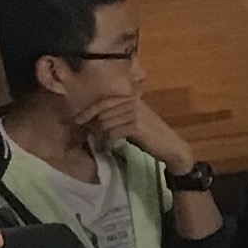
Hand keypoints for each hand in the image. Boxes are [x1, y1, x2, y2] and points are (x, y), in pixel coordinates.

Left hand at [74, 89, 196, 176]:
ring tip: (100, 145)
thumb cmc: (151, 135)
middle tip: (86, 137)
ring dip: (100, 137)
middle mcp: (132, 102)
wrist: (171, 146)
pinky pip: (113, 132)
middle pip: (102, 112)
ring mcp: (134, 112)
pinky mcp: (136, 125)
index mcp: (130, 98)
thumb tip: (94, 120)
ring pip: (105, 123)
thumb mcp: (133, 121)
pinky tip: (107, 148)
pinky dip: (107, 142)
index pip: (103, 100)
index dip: (88, 110)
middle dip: (91, 126)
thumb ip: (117, 116)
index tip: (76, 120)